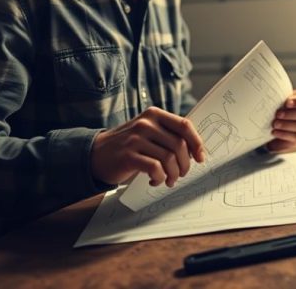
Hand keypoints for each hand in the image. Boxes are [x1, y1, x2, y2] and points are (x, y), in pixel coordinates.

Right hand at [90, 106, 204, 186]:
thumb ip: (168, 135)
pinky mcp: (128, 155)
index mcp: (154, 115)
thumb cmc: (127, 145)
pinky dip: (159, 178)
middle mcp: (146, 123)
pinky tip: (155, 180)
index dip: (197, 143)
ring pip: (169, 158)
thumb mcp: (148, 132)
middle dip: (185, 164)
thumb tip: (195, 150)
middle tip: (181, 174)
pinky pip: (155, 168)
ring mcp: (136, 138)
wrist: (95, 153)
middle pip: (179, 145)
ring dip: (173, 174)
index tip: (200, 157)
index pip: (184, 125)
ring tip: (168, 180)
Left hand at [266, 89, 295, 152]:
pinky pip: (295, 137)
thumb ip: (275, 95)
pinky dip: (284, 134)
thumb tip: (265, 91)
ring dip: (286, 124)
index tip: (287, 103)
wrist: (265, 126)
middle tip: (277, 114)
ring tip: (274, 124)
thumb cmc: (271, 108)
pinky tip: (274, 132)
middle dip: (290, 114)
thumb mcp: (273, 100)